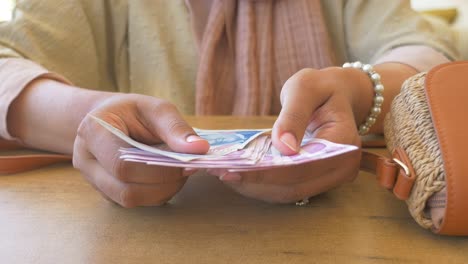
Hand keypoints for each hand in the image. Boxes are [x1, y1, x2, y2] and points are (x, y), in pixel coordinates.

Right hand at [72, 94, 209, 206]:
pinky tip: (167, 178)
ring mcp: (92, 179)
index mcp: (93, 132)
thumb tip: (200, 149)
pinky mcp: (105, 191)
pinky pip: (132, 202)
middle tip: (188, 170)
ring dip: (161, 191)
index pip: (123, 164)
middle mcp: (85, 160)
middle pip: (125, 189)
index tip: (188, 163)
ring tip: (179, 173)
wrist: (111, 117)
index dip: (158, 170)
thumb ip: (175, 127)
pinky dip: (155, 194)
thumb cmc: (133, 111)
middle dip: (163, 183)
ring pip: (129, 200)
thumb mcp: (156, 108)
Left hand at [220, 67, 367, 202]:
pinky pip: (288, 188)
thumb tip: (283, 147)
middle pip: (294, 187)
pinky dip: (263, 184)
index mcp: (344, 144)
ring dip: (256, 187)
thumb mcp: (306, 88)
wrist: (338, 96)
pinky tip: (240, 173)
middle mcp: (342, 168)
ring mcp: (331, 178)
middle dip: (256, 183)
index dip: (268, 172)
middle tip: (221, 173)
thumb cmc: (322, 88)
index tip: (235, 169)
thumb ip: (294, 116)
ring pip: (289, 193)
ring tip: (226, 174)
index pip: (302, 168)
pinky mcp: (317, 180)